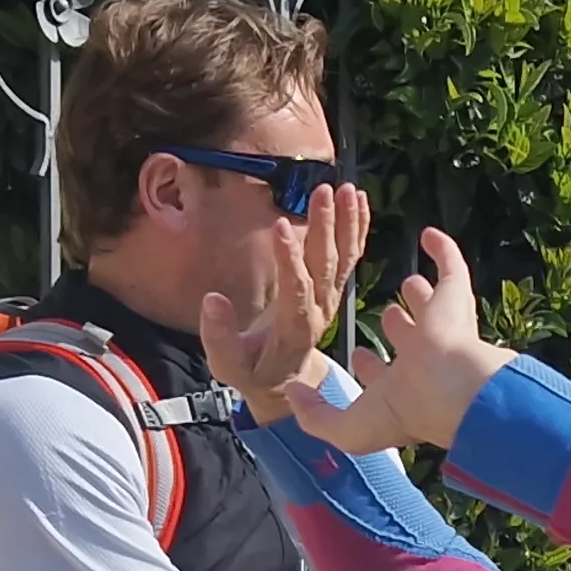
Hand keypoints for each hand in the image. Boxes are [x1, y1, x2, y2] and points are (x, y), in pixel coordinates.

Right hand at [196, 179, 372, 415]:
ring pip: (342, 258)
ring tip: (346, 189)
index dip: (289, 258)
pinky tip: (359, 201)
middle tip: (324, 192)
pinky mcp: (332, 289)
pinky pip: (349, 257)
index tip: (281, 225)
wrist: (282, 381)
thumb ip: (218, 336)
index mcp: (294, 327)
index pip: (296, 288)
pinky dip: (356, 228)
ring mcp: (330, 299)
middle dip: (325, 227)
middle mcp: (319, 310)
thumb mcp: (228, 365)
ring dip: (345, 222)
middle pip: (325, 265)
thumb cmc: (252, 371)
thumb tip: (211, 300)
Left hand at [261, 225, 516, 459]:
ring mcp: (440, 327)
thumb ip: (315, 415)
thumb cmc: (405, 409)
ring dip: (418, 293)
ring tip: (408, 281)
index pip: (382, 375)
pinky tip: (429, 235)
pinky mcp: (454, 298)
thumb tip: (293, 392)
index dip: (369, 366)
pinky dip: (442, 250)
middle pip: (408, 337)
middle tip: (386, 313)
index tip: (357, 355)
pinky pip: (451, 266)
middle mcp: (423, 359)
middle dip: (397, 326)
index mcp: (400, 389)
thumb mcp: (349, 427)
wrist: (448, 388)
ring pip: (429, 306)